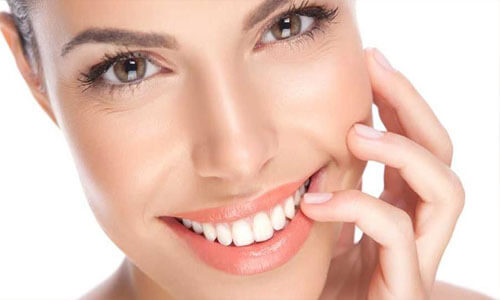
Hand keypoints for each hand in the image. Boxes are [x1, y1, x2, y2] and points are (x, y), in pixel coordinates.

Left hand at [300, 47, 464, 299]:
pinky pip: (397, 233)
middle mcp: (415, 228)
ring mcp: (416, 259)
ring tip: (354, 134)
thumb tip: (313, 133)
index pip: (414, 145)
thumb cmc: (310, 281)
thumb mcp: (317, 222)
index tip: (369, 65)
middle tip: (375, 68)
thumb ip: (327, 184)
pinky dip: (358, 206)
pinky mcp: (405, 286)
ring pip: (446, 190)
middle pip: (440, 155)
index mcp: (395, 209)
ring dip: (402, 150)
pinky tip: (315, 203)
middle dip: (410, 104)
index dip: (398, 102)